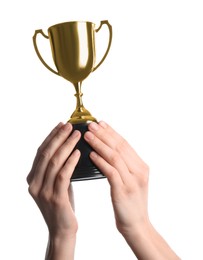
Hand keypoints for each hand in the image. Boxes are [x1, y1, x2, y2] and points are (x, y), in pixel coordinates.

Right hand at [27, 122, 80, 238]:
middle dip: (58, 137)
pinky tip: (78, 152)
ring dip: (66, 146)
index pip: (41, 152)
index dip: (51, 137)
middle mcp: (34, 183)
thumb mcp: (55, 183)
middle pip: (46, 154)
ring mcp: (43, 191)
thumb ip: (56, 168)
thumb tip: (68, 147)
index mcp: (32, 178)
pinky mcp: (55, 198)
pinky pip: (63, 175)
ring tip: (77, 135)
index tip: (61, 125)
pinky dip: (71, 161)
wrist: (62, 229)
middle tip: (70, 125)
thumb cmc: (62, 204)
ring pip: (54, 162)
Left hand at [84, 121, 148, 234]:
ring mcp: (132, 180)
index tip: (100, 122)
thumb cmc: (130, 203)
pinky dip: (101, 161)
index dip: (112, 132)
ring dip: (100, 144)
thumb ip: (123, 165)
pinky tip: (91, 154)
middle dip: (104, 134)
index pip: (125, 144)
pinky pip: (111, 172)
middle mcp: (139, 171)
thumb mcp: (131, 180)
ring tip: (88, 135)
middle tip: (91, 124)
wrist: (136, 225)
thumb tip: (107, 149)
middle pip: (120, 147)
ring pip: (115, 156)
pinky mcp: (123, 190)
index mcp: (141, 166)